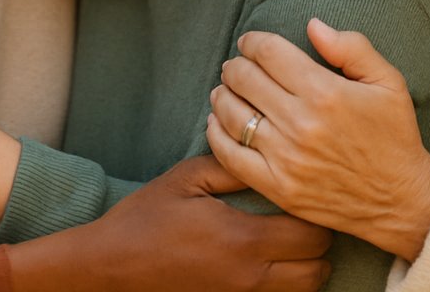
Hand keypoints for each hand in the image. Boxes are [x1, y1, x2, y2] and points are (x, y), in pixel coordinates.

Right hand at [7, 156, 332, 291]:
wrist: (112, 265)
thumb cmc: (146, 217)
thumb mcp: (188, 178)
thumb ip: (234, 167)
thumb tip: (270, 152)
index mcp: (243, 238)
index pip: (311, 233)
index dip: (314, 213)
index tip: (303, 194)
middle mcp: (250, 276)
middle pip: (317, 268)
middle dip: (317, 242)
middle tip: (301, 217)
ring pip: (304, 290)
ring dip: (306, 267)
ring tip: (289, 242)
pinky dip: (285, 283)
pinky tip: (269, 262)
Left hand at [205, 19, 429, 261]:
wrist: (402, 201)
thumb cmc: (394, 136)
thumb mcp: (388, 82)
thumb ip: (351, 47)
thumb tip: (312, 25)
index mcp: (325, 93)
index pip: (268, 53)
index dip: (252, 41)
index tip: (250, 43)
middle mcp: (301, 124)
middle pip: (244, 79)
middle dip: (235, 66)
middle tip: (237, 66)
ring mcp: (286, 159)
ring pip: (231, 114)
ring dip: (223, 95)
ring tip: (226, 90)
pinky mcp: (278, 188)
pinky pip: (230, 156)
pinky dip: (216, 134)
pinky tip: (218, 122)